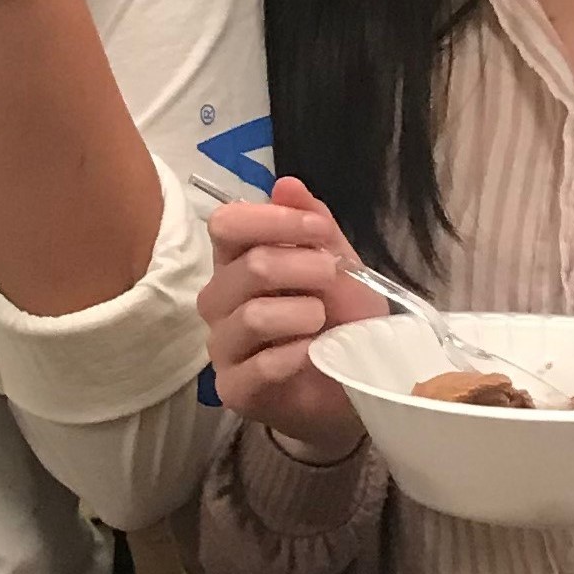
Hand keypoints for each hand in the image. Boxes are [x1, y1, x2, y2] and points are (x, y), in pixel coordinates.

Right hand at [198, 177, 388, 465]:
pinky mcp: (234, 389)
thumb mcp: (339, 265)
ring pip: (251, 315)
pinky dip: (294, 354)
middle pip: (246, 267)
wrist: (353, 387)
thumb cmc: (340, 320)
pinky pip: (258, 365)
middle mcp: (220, 300)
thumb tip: (286, 185)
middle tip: (333, 276)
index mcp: (237, 261)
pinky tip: (313, 353)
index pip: (226, 224)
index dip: (272, 221)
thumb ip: (313, 226)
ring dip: (301, 312)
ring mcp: (223, 346)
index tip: (318, 232)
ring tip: (323, 321)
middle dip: (301, 266)